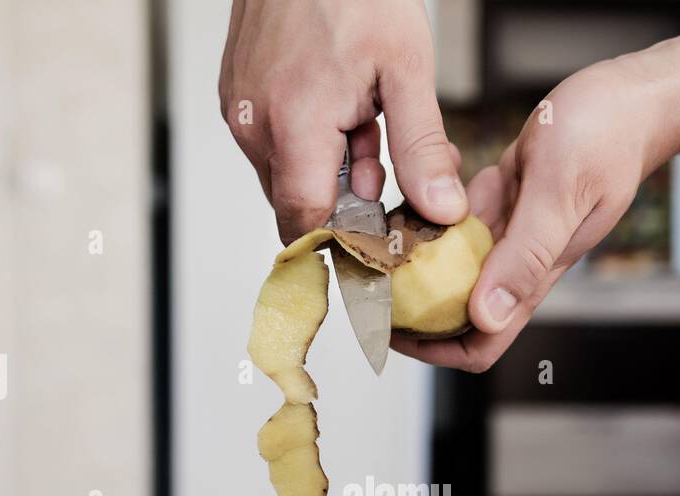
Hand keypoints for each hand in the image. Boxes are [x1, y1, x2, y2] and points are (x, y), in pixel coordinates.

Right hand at [219, 0, 468, 242]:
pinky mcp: (239, 97)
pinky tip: (342, 110)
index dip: (343, 240)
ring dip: (333, 169)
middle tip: (387, 160)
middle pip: (300, 204)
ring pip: (290, 176)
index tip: (379, 239)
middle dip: (348, 200)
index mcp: (294, 125)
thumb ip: (421, 149)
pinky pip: (277, 146)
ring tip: (367, 122)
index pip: (307, 221)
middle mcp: (256, 125)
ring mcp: (242, 111)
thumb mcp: (406, 69)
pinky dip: (313, 144)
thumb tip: (440, 209)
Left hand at [393, 59, 679, 371]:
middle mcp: (515, 262)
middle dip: (410, 303)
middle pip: (453, 310)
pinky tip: (418, 185)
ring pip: (447, 264)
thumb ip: (526, 256)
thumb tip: (488, 316)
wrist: (632, 98)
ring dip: (413, 253)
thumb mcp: (560, 193)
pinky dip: (432, 207)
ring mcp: (508, 232)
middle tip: (367, 277)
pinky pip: (455, 219)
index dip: (434, 348)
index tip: (392, 329)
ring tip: (378, 230)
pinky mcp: (503, 200)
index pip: (481, 343)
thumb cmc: (608, 138)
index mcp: (532, 275)